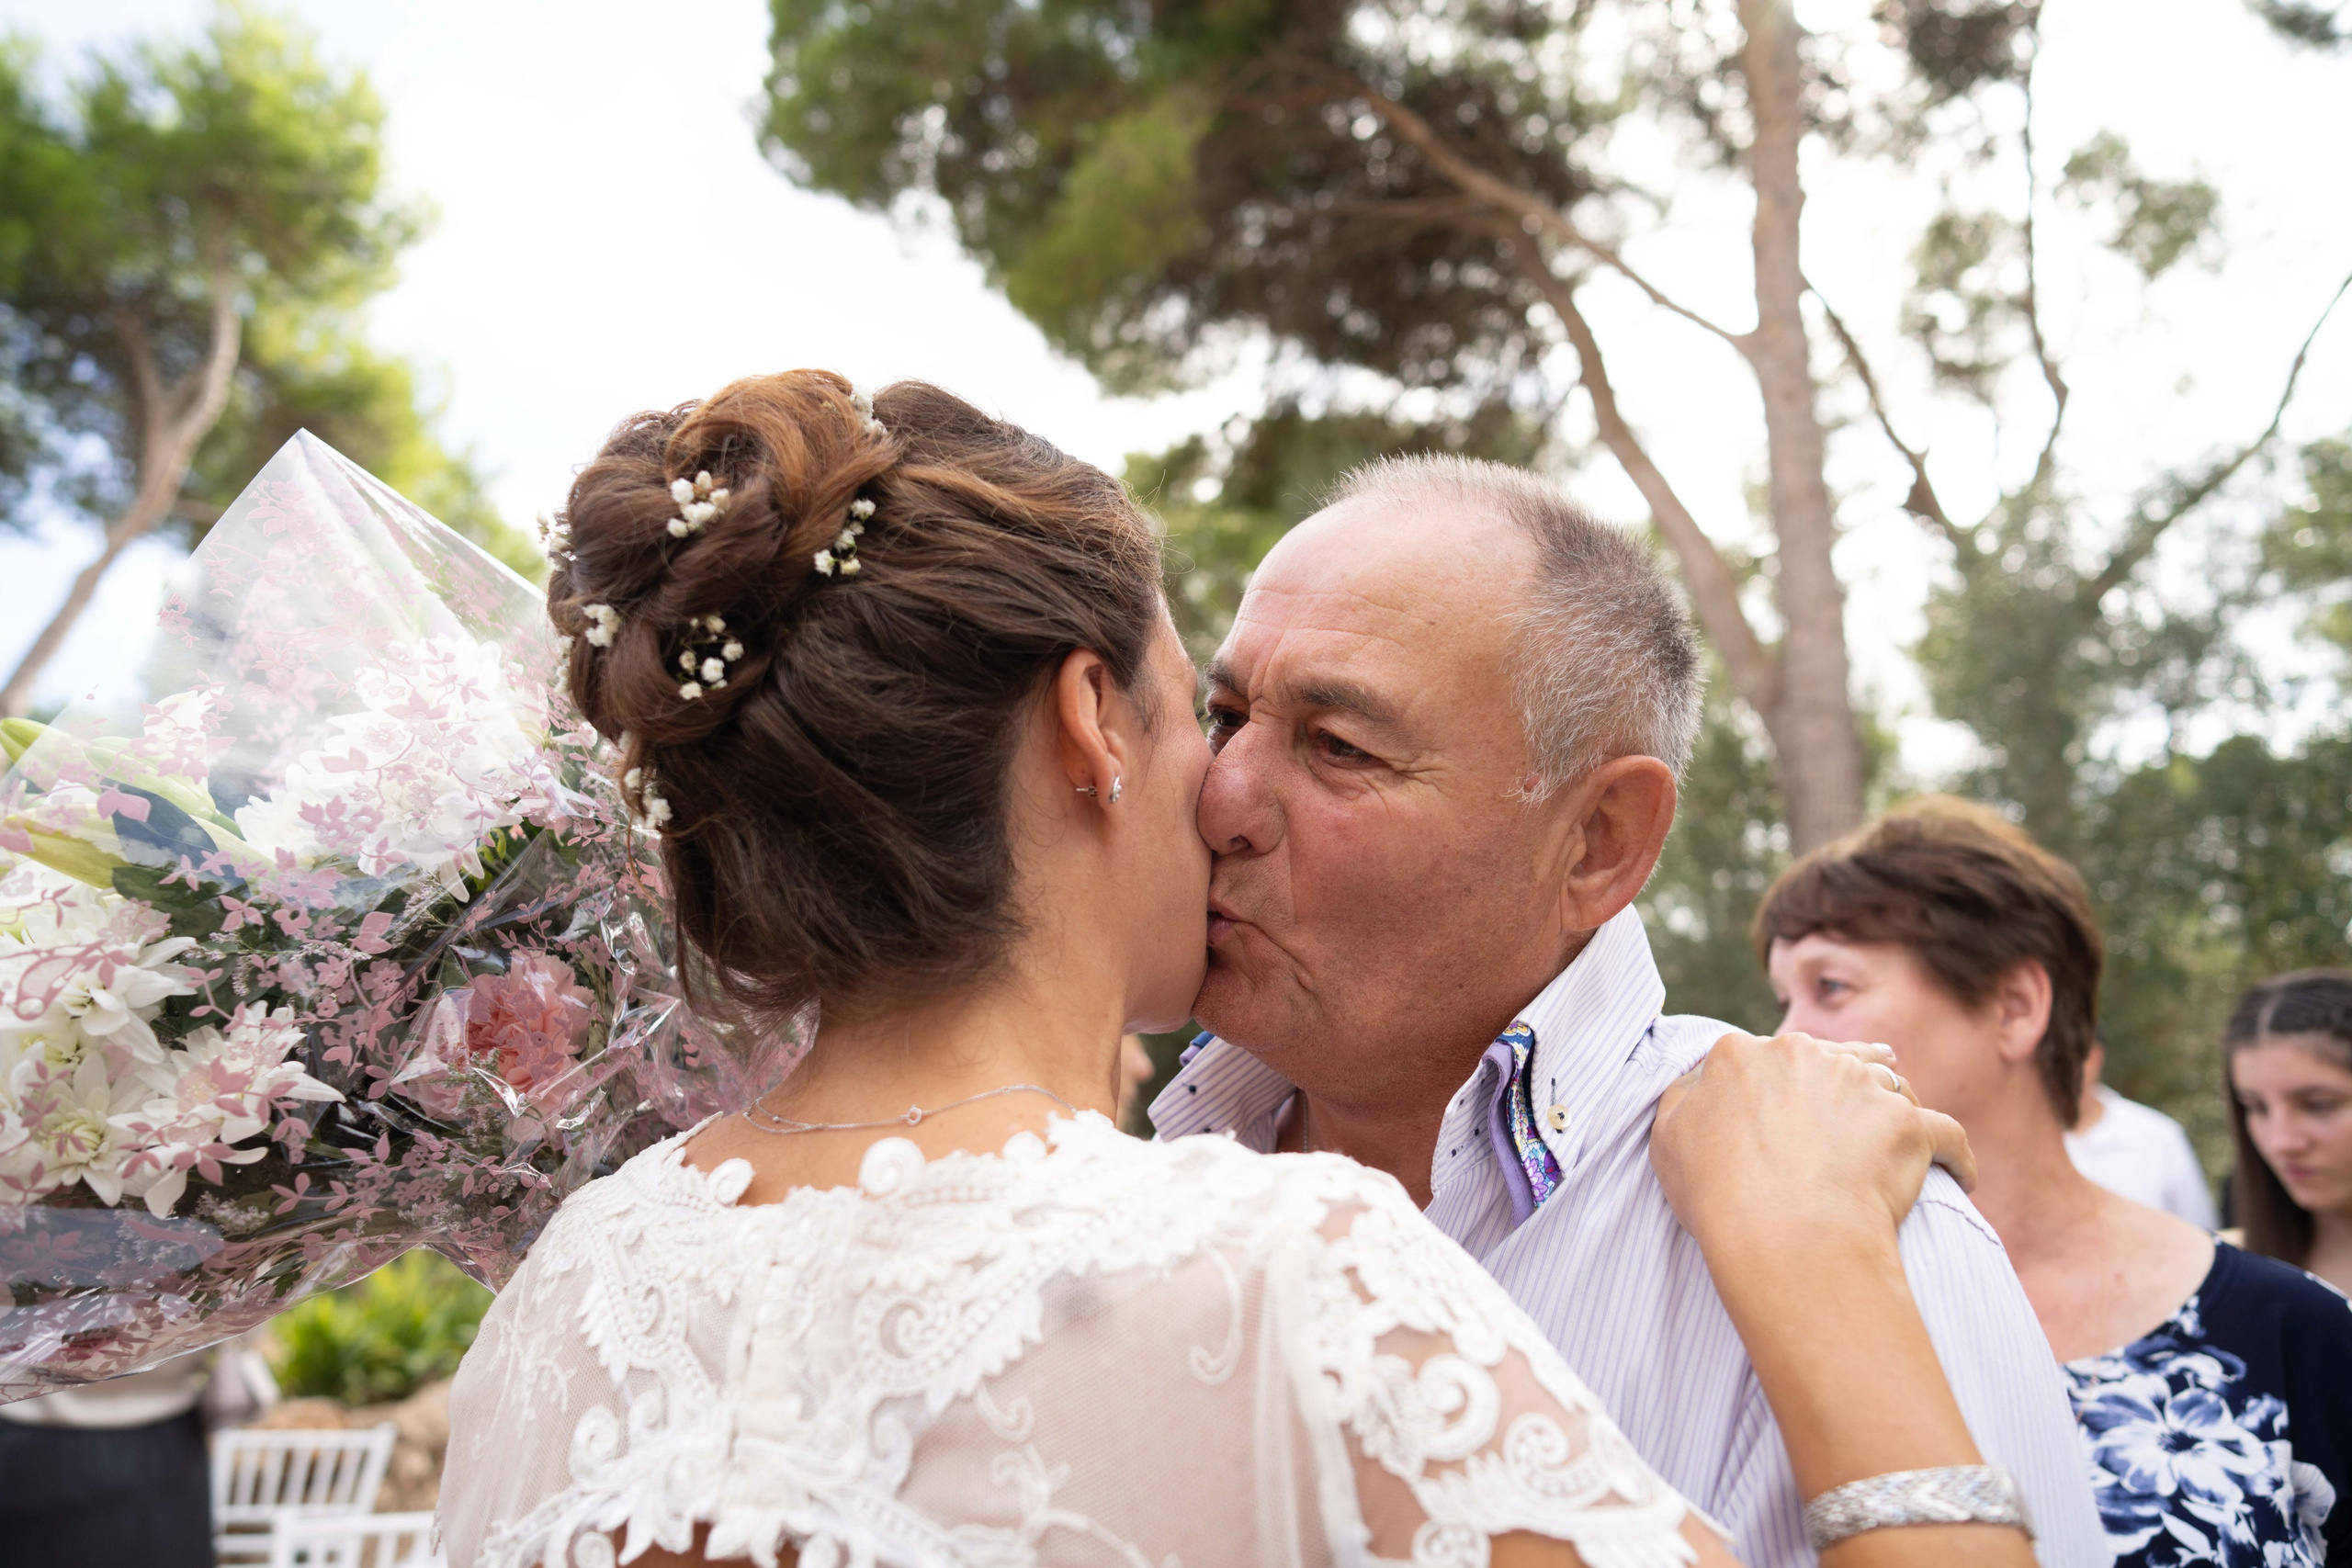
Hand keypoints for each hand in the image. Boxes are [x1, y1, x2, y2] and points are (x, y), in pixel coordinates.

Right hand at [1650, 1031, 1976, 1255]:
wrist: (1785, 1233)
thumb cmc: (1719, 1193)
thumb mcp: (1669, 1135)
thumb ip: (1686, 1096)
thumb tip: (1702, 1083)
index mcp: (1742, 1054)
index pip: (1767, 1058)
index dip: (1778, 1084)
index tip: (1786, 1108)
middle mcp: (1806, 1056)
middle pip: (1833, 1060)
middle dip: (1841, 1083)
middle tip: (1846, 1119)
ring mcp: (1863, 1086)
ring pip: (1891, 1085)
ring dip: (1894, 1108)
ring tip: (1898, 1143)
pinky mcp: (1912, 1124)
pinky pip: (1947, 1136)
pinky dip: (1955, 1158)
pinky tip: (1959, 1178)